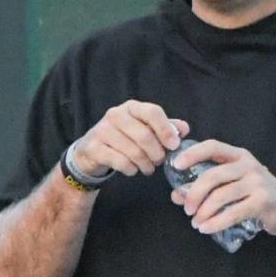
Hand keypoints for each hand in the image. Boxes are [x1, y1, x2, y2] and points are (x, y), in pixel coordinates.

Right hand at [72, 100, 188, 176]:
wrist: (91, 151)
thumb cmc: (123, 138)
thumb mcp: (144, 129)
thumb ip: (165, 128)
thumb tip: (184, 129)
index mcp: (131, 107)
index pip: (152, 112)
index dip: (166, 129)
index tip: (174, 145)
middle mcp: (115, 115)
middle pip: (144, 135)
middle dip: (157, 153)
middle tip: (160, 161)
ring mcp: (102, 131)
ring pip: (133, 151)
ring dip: (146, 164)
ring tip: (148, 168)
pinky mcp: (94, 148)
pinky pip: (120, 162)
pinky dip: (131, 169)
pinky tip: (133, 169)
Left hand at [169, 140, 275, 236]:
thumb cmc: (259, 196)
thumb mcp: (235, 186)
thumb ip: (208, 187)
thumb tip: (177, 196)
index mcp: (240, 156)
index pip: (212, 146)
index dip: (192, 154)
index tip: (176, 164)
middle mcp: (249, 165)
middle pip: (212, 176)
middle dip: (194, 193)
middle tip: (186, 208)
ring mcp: (257, 183)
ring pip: (220, 196)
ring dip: (203, 212)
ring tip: (196, 222)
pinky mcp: (261, 202)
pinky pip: (232, 212)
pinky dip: (215, 223)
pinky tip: (206, 228)